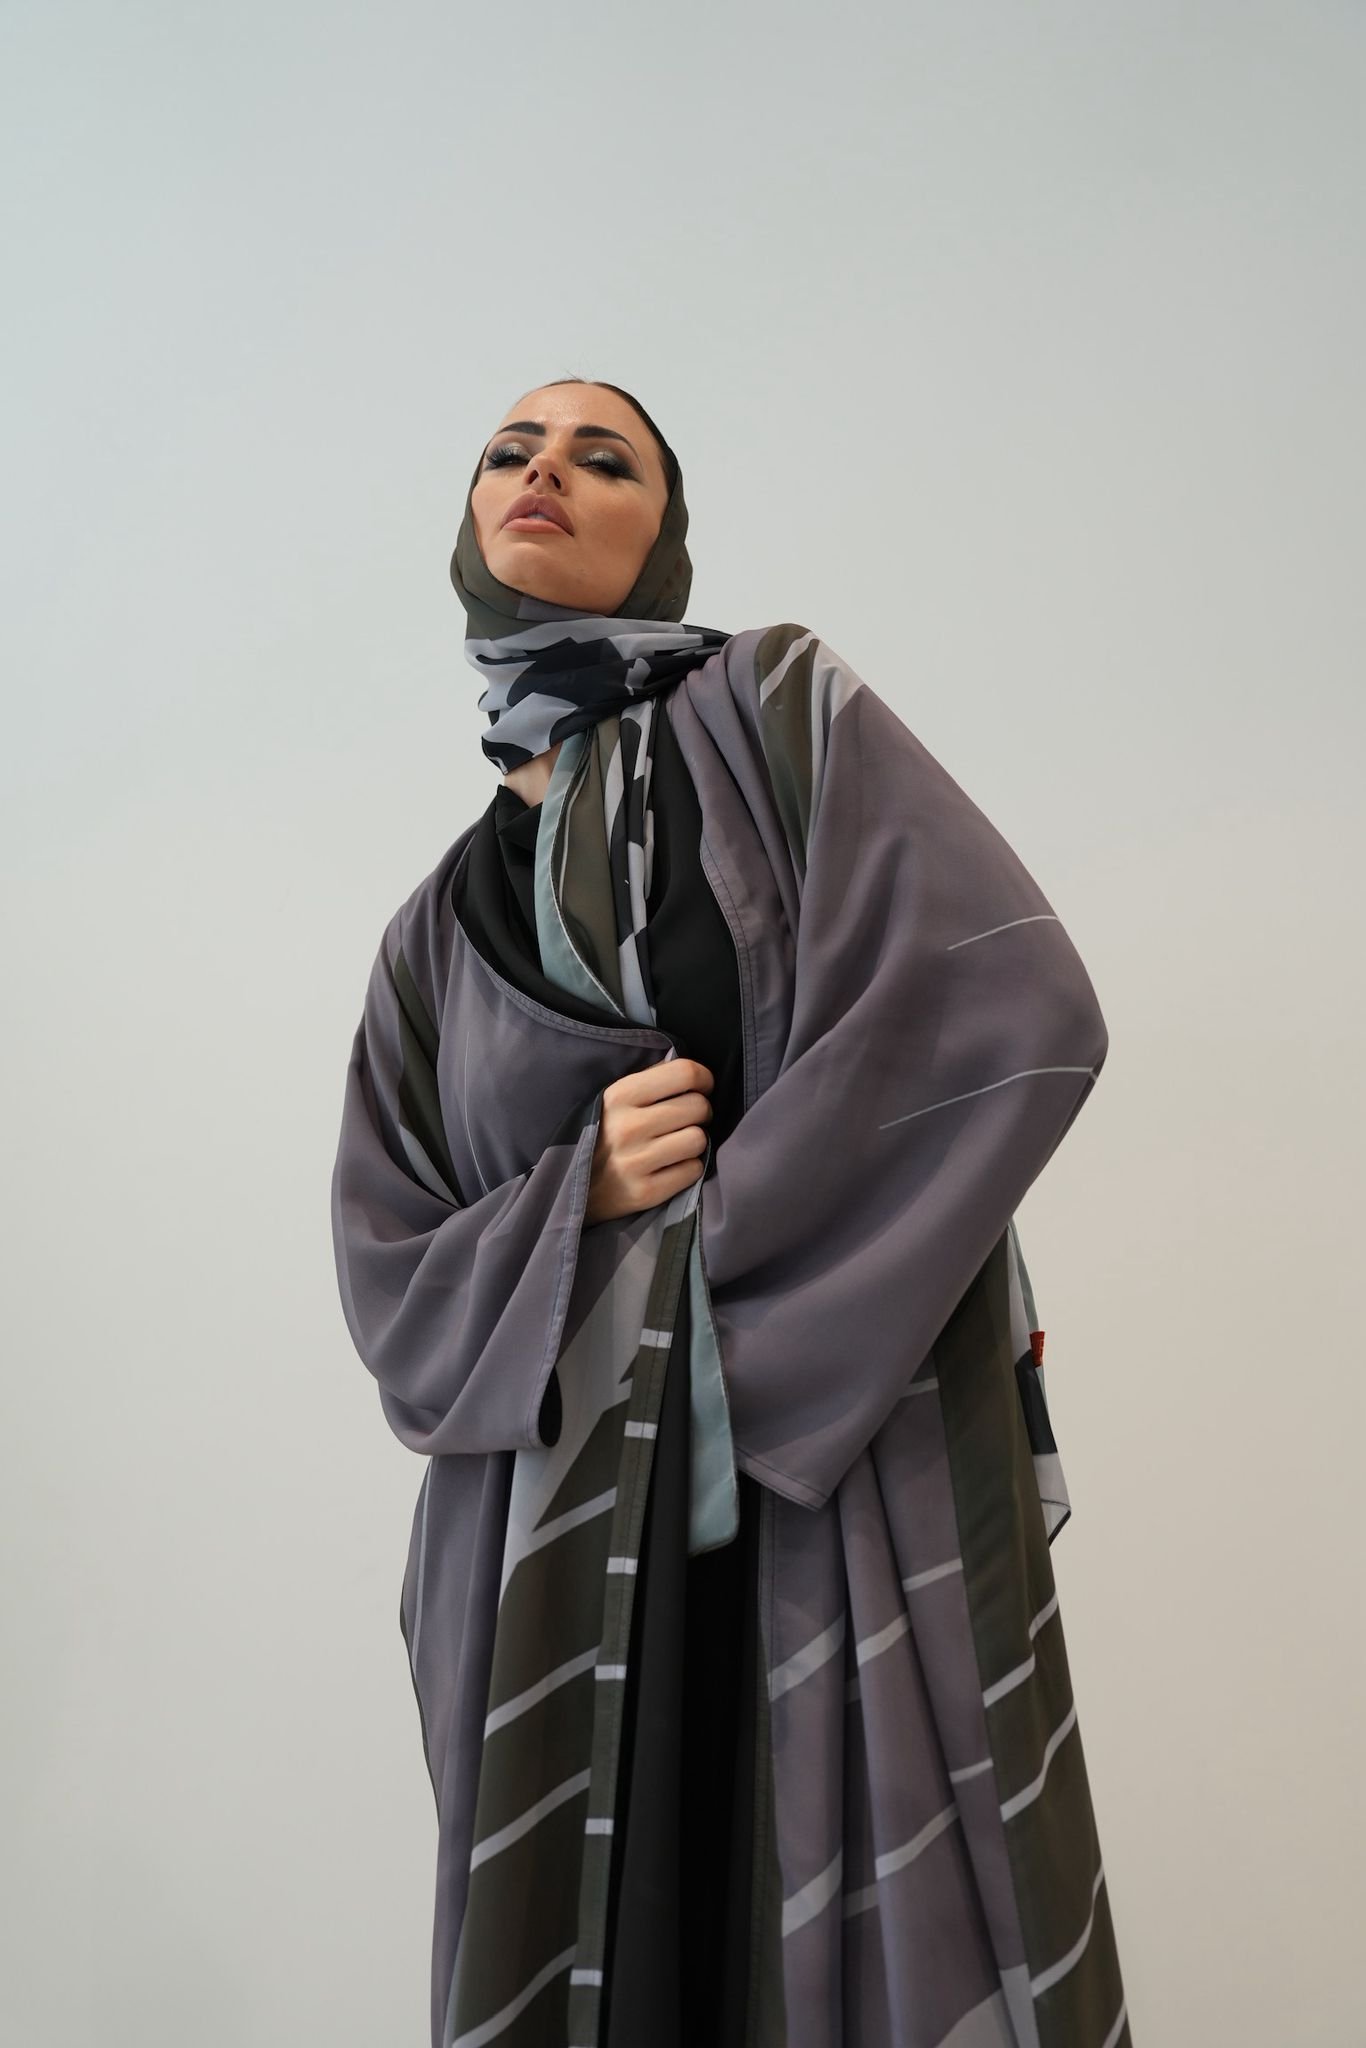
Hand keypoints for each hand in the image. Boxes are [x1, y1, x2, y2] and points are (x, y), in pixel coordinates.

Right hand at [584, 1058, 713, 1224]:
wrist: (572, 1187)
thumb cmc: (602, 1134)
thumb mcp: (613, 1098)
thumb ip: (650, 1079)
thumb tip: (691, 1071)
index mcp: (620, 1094)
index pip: (685, 1073)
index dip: (704, 1079)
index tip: (702, 1088)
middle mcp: (628, 1126)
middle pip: (698, 1107)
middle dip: (700, 1112)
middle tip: (687, 1120)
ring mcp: (636, 1161)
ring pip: (698, 1139)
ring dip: (694, 1141)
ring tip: (677, 1143)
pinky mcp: (645, 1192)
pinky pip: (693, 1170)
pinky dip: (688, 1167)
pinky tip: (671, 1166)